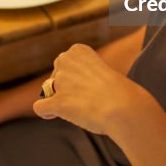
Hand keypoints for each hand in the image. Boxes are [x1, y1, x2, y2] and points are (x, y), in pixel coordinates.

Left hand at [32, 44, 147, 135]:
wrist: (125, 107)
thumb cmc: (118, 93)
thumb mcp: (101, 71)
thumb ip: (82, 75)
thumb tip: (62, 90)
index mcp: (77, 50)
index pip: (64, 64)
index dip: (72, 78)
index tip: (86, 85)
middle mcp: (65, 61)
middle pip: (54, 77)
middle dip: (63, 88)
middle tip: (84, 98)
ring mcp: (60, 81)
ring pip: (48, 92)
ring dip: (59, 100)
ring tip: (77, 109)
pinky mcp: (57, 102)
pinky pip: (40, 107)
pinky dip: (47, 112)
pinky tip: (53, 115)